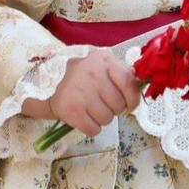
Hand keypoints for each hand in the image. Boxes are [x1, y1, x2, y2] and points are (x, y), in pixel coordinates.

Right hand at [25, 50, 140, 137]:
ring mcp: (80, 91)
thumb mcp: (102, 67)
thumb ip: (122, 74)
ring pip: (107, 119)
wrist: (46, 85)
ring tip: (91, 109)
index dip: (133, 98)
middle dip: (114, 109)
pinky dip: (91, 128)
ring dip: (102, 119)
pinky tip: (84, 117)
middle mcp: (91, 73)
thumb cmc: (83, 78)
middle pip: (118, 105)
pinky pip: (93, 129)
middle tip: (102, 104)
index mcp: (103, 59)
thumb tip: (141, 90)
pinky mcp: (69, 109)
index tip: (130, 105)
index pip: (128, 81)